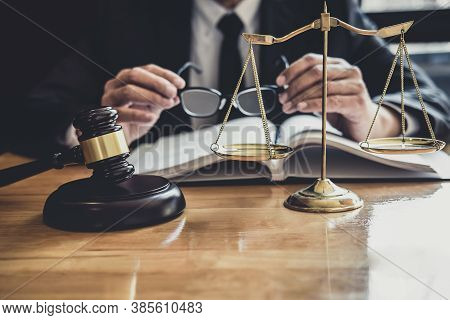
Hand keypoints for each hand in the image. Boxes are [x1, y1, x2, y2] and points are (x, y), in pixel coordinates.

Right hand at [101, 64, 185, 143]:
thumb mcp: (153, 109)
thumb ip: (163, 100)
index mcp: (127, 80)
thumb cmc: (134, 122)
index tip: (180, 84)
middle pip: (135, 75)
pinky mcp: (107, 115)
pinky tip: (151, 117)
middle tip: (172, 92)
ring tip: (166, 104)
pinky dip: (139, 114)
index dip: (165, 75)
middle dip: (158, 83)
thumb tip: (176, 96)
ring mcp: (109, 99)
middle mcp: (115, 85)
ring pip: (128, 90)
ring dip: (152, 96)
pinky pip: (122, 112)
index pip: (147, 69)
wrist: (121, 141)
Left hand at [276, 53, 399, 140]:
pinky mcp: (358, 102)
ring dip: (300, 98)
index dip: (292, 69)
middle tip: (283, 99)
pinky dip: (313, 104)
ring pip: (322, 87)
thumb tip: (284, 89)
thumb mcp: (322, 94)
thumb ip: (308, 88)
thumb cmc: (341, 110)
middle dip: (294, 87)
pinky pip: (331, 101)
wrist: (364, 126)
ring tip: (289, 107)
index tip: (279, 82)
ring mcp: (356, 86)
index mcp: (338, 65)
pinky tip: (302, 108)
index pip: (312, 60)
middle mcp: (349, 71)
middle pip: (316, 73)